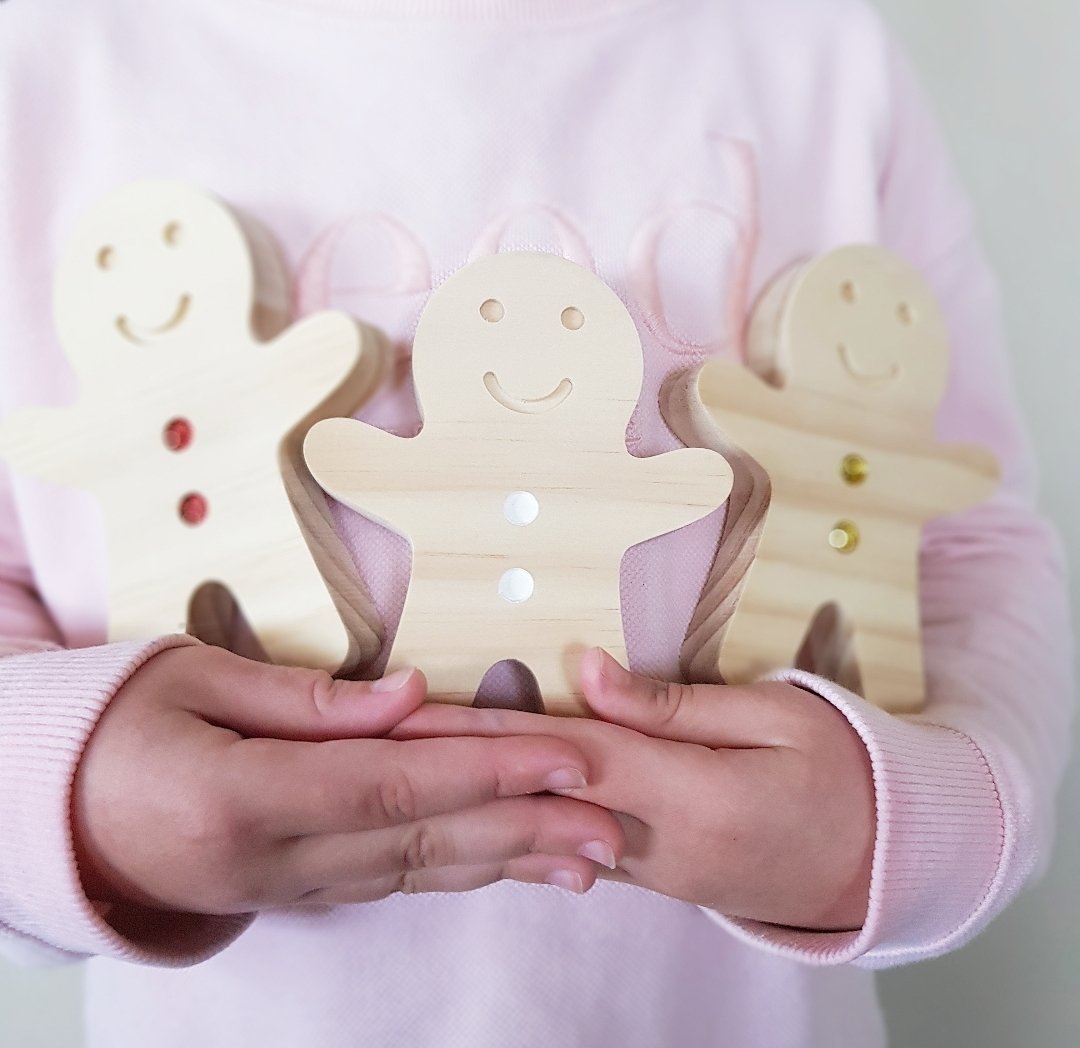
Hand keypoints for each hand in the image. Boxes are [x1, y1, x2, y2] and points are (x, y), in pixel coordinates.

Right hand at [73, 645, 623, 917]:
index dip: (487, 771)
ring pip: (421, 872)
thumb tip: (410, 695)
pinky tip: (513, 867)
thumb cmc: (117, 728)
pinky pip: (397, 879)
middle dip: (526, 829)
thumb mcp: (192, 681)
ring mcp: (293, 885)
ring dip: (510, 863)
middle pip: (425, 840)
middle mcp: (279, 858)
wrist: (56, 819)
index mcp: (246, 797)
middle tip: (612, 825)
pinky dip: (463, 872)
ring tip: (590, 860)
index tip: (566, 757)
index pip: (393, 784)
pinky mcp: (303, 890)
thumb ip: (306, 699)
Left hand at [394, 649, 874, 930]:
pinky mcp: (651, 872)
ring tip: (408, 763)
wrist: (881, 860)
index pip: (564, 755)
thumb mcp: (774, 716)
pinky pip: (568, 841)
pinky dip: (515, 819)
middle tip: (379, 739)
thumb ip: (672, 704)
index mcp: (688, 796)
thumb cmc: (839, 769)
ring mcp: (649, 868)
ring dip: (473, 794)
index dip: (486, 732)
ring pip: (541, 825)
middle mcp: (653, 843)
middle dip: (454, 765)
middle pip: (534, 795)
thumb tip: (587, 671)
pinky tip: (475, 802)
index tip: (417, 712)